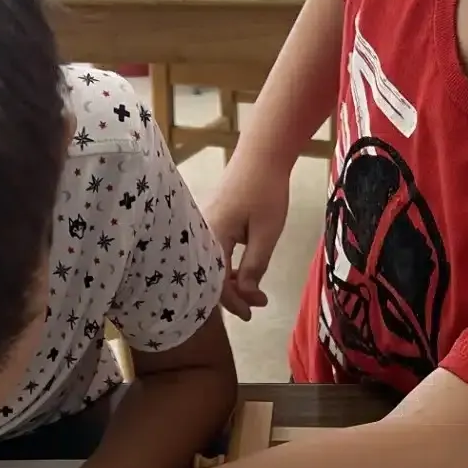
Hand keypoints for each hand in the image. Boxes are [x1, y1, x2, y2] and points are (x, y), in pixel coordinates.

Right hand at [206, 152, 292, 318]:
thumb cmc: (266, 191)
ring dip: (231, 280)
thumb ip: (253, 266)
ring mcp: (204, 226)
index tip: (251, 314)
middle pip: (210, 274)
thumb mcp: (266, 234)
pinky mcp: (211, 219)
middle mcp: (201, 234)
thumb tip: (245, 295)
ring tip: (254, 291)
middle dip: (233, 294)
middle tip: (257, 305)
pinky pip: (214, 251)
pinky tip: (243, 271)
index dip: (233, 302)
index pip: (216, 282)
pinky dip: (228, 265)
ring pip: (212, 263)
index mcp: (212, 238)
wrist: (262, 153)